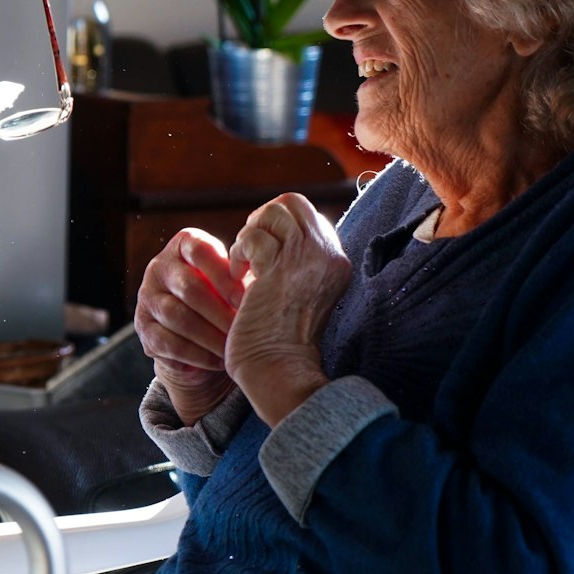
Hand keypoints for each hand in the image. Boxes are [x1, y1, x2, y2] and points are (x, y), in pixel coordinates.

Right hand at [134, 228, 246, 425]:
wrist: (199, 334)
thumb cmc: (226, 298)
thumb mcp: (233, 279)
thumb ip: (245, 271)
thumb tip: (270, 273)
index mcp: (183, 244)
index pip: (200, 251)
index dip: (224, 275)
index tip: (247, 296)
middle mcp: (159, 266)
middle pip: (188, 287)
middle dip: (220, 311)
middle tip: (244, 327)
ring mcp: (147, 298)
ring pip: (177, 317)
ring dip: (210, 336)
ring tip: (234, 347)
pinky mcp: (143, 329)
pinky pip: (169, 343)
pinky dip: (198, 355)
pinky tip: (220, 361)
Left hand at [225, 194, 351, 426]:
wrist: (279, 370)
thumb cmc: (282, 336)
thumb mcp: (300, 289)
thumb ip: (297, 259)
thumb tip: (271, 228)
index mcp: (337, 261)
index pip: (308, 215)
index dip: (279, 225)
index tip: (263, 251)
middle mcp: (327, 255)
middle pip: (292, 202)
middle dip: (263, 219)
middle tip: (251, 250)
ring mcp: (306, 260)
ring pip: (272, 213)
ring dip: (249, 235)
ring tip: (244, 264)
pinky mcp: (279, 270)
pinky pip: (253, 238)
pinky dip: (238, 252)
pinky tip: (237, 276)